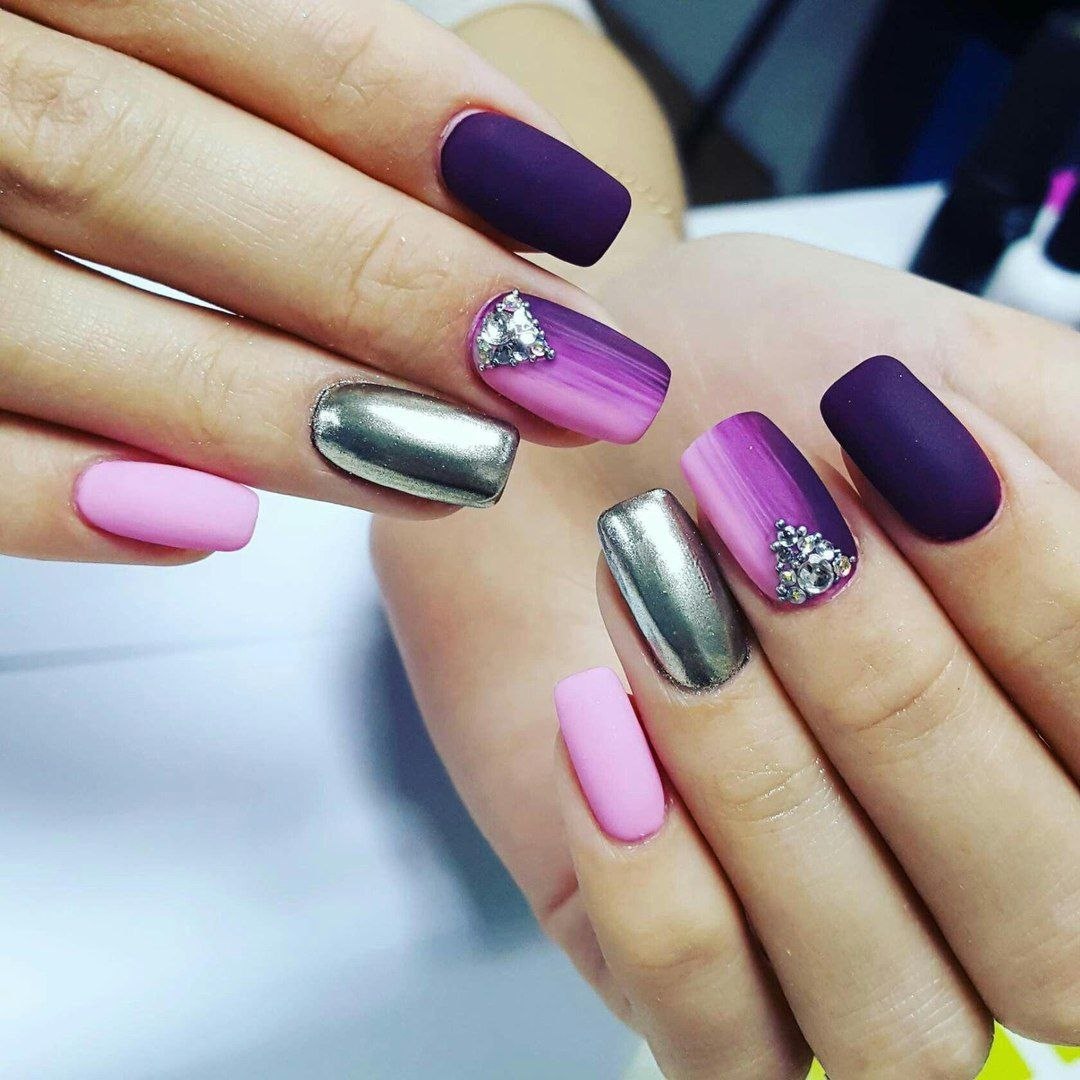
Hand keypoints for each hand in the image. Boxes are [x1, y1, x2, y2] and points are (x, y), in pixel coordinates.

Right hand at [0, 0, 669, 560]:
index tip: (569, 211)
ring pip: (47, 315)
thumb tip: (456, 171)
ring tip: (453, 465)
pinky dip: (52, 496)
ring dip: (268, 407)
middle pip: (150, 168)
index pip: (229, 14)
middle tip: (557, 370)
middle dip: (383, 281)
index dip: (410, 109)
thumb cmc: (13, 66)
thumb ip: (236, 60)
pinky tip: (202, 531)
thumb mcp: (87, 13)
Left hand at [372, 234, 1079, 1077]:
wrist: (572, 409)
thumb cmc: (763, 375)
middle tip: (777, 534)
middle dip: (899, 704)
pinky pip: (712, 1036)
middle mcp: (991, 878)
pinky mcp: (681, 976)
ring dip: (767, 782)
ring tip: (666, 597)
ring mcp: (838, 950)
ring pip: (886, 1008)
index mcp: (1072, 738)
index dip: (1044, 610)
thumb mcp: (978, 380)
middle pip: (1043, 928)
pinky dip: (658, 891)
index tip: (912, 454)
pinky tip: (594, 720)